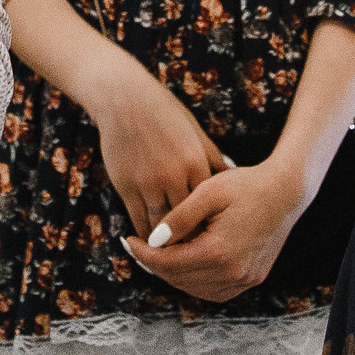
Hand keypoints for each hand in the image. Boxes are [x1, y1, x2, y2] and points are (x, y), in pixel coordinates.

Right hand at [84, 58, 222, 237]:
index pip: (209, 205)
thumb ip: (211, 156)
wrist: (124, 99)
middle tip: (197, 256)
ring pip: (162, 226)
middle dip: (193, 240)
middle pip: (189, 221)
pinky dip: (145, 233)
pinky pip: (138, 219)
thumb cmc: (162, 111)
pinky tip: (150, 241)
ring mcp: (148, 183)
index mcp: (195, 162)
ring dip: (168, 243)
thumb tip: (231, 174)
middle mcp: (174, 176)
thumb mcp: (193, 130)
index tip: (217, 237)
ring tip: (174, 255)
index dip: (212, 224)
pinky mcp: (126, 186)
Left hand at [121, 157, 309, 301]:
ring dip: (174, 275)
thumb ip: (179, 218)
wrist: (286, 191)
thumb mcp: (208, 193)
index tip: (128, 241)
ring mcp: (245, 280)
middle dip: (155, 265)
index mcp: (219, 252)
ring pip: (196, 289)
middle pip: (179, 279)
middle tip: (141, 247)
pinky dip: (196, 281)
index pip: (168, 263)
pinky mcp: (252, 278)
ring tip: (161, 253)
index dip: (144, 254)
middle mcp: (233, 273)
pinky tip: (187, 262)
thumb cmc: (246, 185)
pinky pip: (215, 291)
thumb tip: (154, 240)